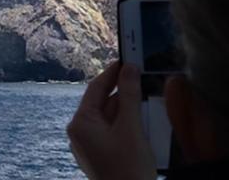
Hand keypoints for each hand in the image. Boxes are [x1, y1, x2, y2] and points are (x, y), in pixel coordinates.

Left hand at [67, 62, 156, 179]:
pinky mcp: (100, 156)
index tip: (127, 59)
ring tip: (148, 101)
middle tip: (143, 78)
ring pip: (110, 119)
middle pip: (103, 103)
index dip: (113, 72)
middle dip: (124, 93)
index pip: (96, 88)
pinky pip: (113, 133)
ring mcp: (89, 147)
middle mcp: (80, 133)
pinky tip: (144, 124)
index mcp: (81, 123)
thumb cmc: (128, 169)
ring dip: (128, 110)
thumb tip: (129, 69)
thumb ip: (129, 95)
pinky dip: (127, 126)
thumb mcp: (131, 127)